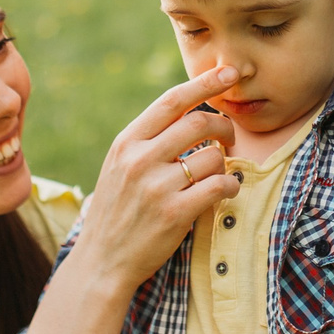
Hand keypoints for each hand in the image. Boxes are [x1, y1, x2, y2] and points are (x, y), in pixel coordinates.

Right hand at [72, 67, 242, 292]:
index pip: (171, 100)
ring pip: (212, 156)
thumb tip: (190, 111)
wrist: (102, 262)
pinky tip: (226, 191)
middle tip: (229, 137)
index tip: (229, 71)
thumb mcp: (120, 166)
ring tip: (219, 174)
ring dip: (226, 163)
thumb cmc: (117, 212)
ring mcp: (156, 186)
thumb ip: (149, 141)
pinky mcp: (174, 213)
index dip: (204, 83)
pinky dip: (231, 185)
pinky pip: (219, 186)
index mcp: (126, 142)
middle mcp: (139, 159)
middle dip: (223, 125)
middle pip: (198, 122)